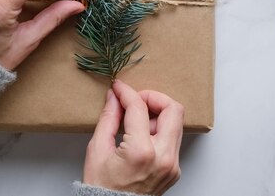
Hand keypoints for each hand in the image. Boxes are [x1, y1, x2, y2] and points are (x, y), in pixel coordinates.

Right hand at [83, 80, 183, 195]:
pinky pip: (173, 139)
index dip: (127, 92)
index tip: (118, 88)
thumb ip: (108, 118)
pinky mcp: (174, 169)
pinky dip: (159, 130)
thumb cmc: (102, 188)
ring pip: (176, 123)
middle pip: (173, 110)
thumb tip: (114, 97)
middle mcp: (164, 158)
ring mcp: (172, 165)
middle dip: (153, 97)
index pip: (139, 108)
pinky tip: (142, 135)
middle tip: (136, 100)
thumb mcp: (97, 149)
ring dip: (158, 114)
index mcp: (142, 152)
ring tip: (137, 120)